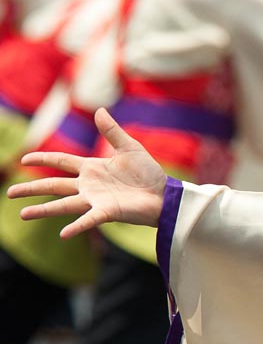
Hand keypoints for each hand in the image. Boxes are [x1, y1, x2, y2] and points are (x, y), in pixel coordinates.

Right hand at [8, 108, 166, 236]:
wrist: (165, 193)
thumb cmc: (148, 173)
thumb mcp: (130, 147)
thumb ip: (112, 131)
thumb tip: (100, 109)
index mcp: (92, 168)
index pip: (61, 162)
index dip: (43, 159)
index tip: (24, 159)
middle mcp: (89, 185)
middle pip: (55, 185)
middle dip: (32, 189)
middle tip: (10, 193)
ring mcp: (96, 200)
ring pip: (64, 204)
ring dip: (43, 209)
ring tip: (23, 214)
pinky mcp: (107, 212)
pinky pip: (89, 219)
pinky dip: (77, 226)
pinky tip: (63, 234)